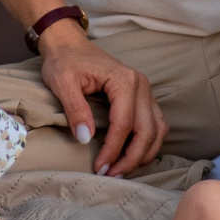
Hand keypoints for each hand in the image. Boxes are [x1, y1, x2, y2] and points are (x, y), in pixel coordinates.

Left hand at [37, 26, 164, 175]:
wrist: (69, 44)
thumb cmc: (64, 61)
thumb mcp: (62, 82)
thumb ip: (75, 109)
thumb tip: (85, 139)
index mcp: (124, 80)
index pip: (124, 124)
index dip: (113, 150)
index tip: (99, 168)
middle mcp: (141, 85)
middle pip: (147, 131)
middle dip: (131, 158)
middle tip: (111, 175)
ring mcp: (145, 91)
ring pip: (157, 130)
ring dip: (144, 154)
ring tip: (121, 170)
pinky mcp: (143, 97)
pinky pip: (156, 124)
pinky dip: (148, 143)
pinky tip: (132, 156)